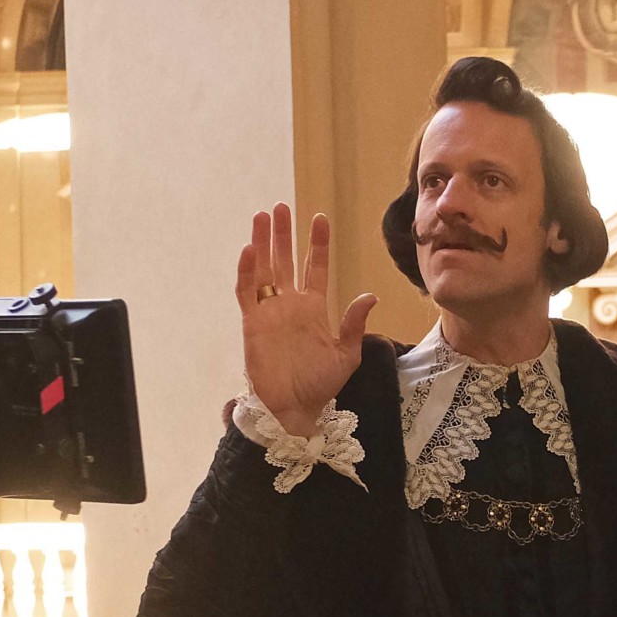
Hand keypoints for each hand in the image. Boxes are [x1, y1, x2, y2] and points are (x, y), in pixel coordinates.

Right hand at [237, 203, 376, 437]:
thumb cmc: (321, 385)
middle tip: (280, 207)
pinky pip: (247, 293)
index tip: (320, 218)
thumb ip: (354, 324)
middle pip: (284, 260)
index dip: (317, 244)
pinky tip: (249, 250)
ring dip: (263, 243)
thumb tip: (370, 296)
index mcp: (314, 308)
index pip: (315, 267)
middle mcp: (290, 304)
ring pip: (264, 269)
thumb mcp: (346, 354)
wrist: (297, 409)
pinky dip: (247, 272)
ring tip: (262, 216)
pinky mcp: (252, 323)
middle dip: (283, 234)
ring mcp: (270, 312)